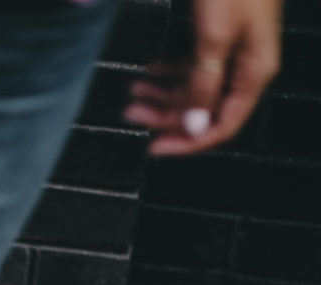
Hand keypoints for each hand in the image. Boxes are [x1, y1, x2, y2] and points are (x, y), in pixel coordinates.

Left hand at [123, 0, 282, 155]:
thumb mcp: (214, 37)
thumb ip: (204, 84)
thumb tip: (195, 126)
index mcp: (253, 73)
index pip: (222, 126)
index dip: (188, 142)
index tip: (155, 147)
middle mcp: (244, 66)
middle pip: (202, 109)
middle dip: (165, 115)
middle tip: (133, 113)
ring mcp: (232, 50)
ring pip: (193, 87)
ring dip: (162, 93)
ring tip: (133, 91)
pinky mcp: (218, 35)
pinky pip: (192, 65)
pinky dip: (168, 71)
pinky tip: (149, 71)